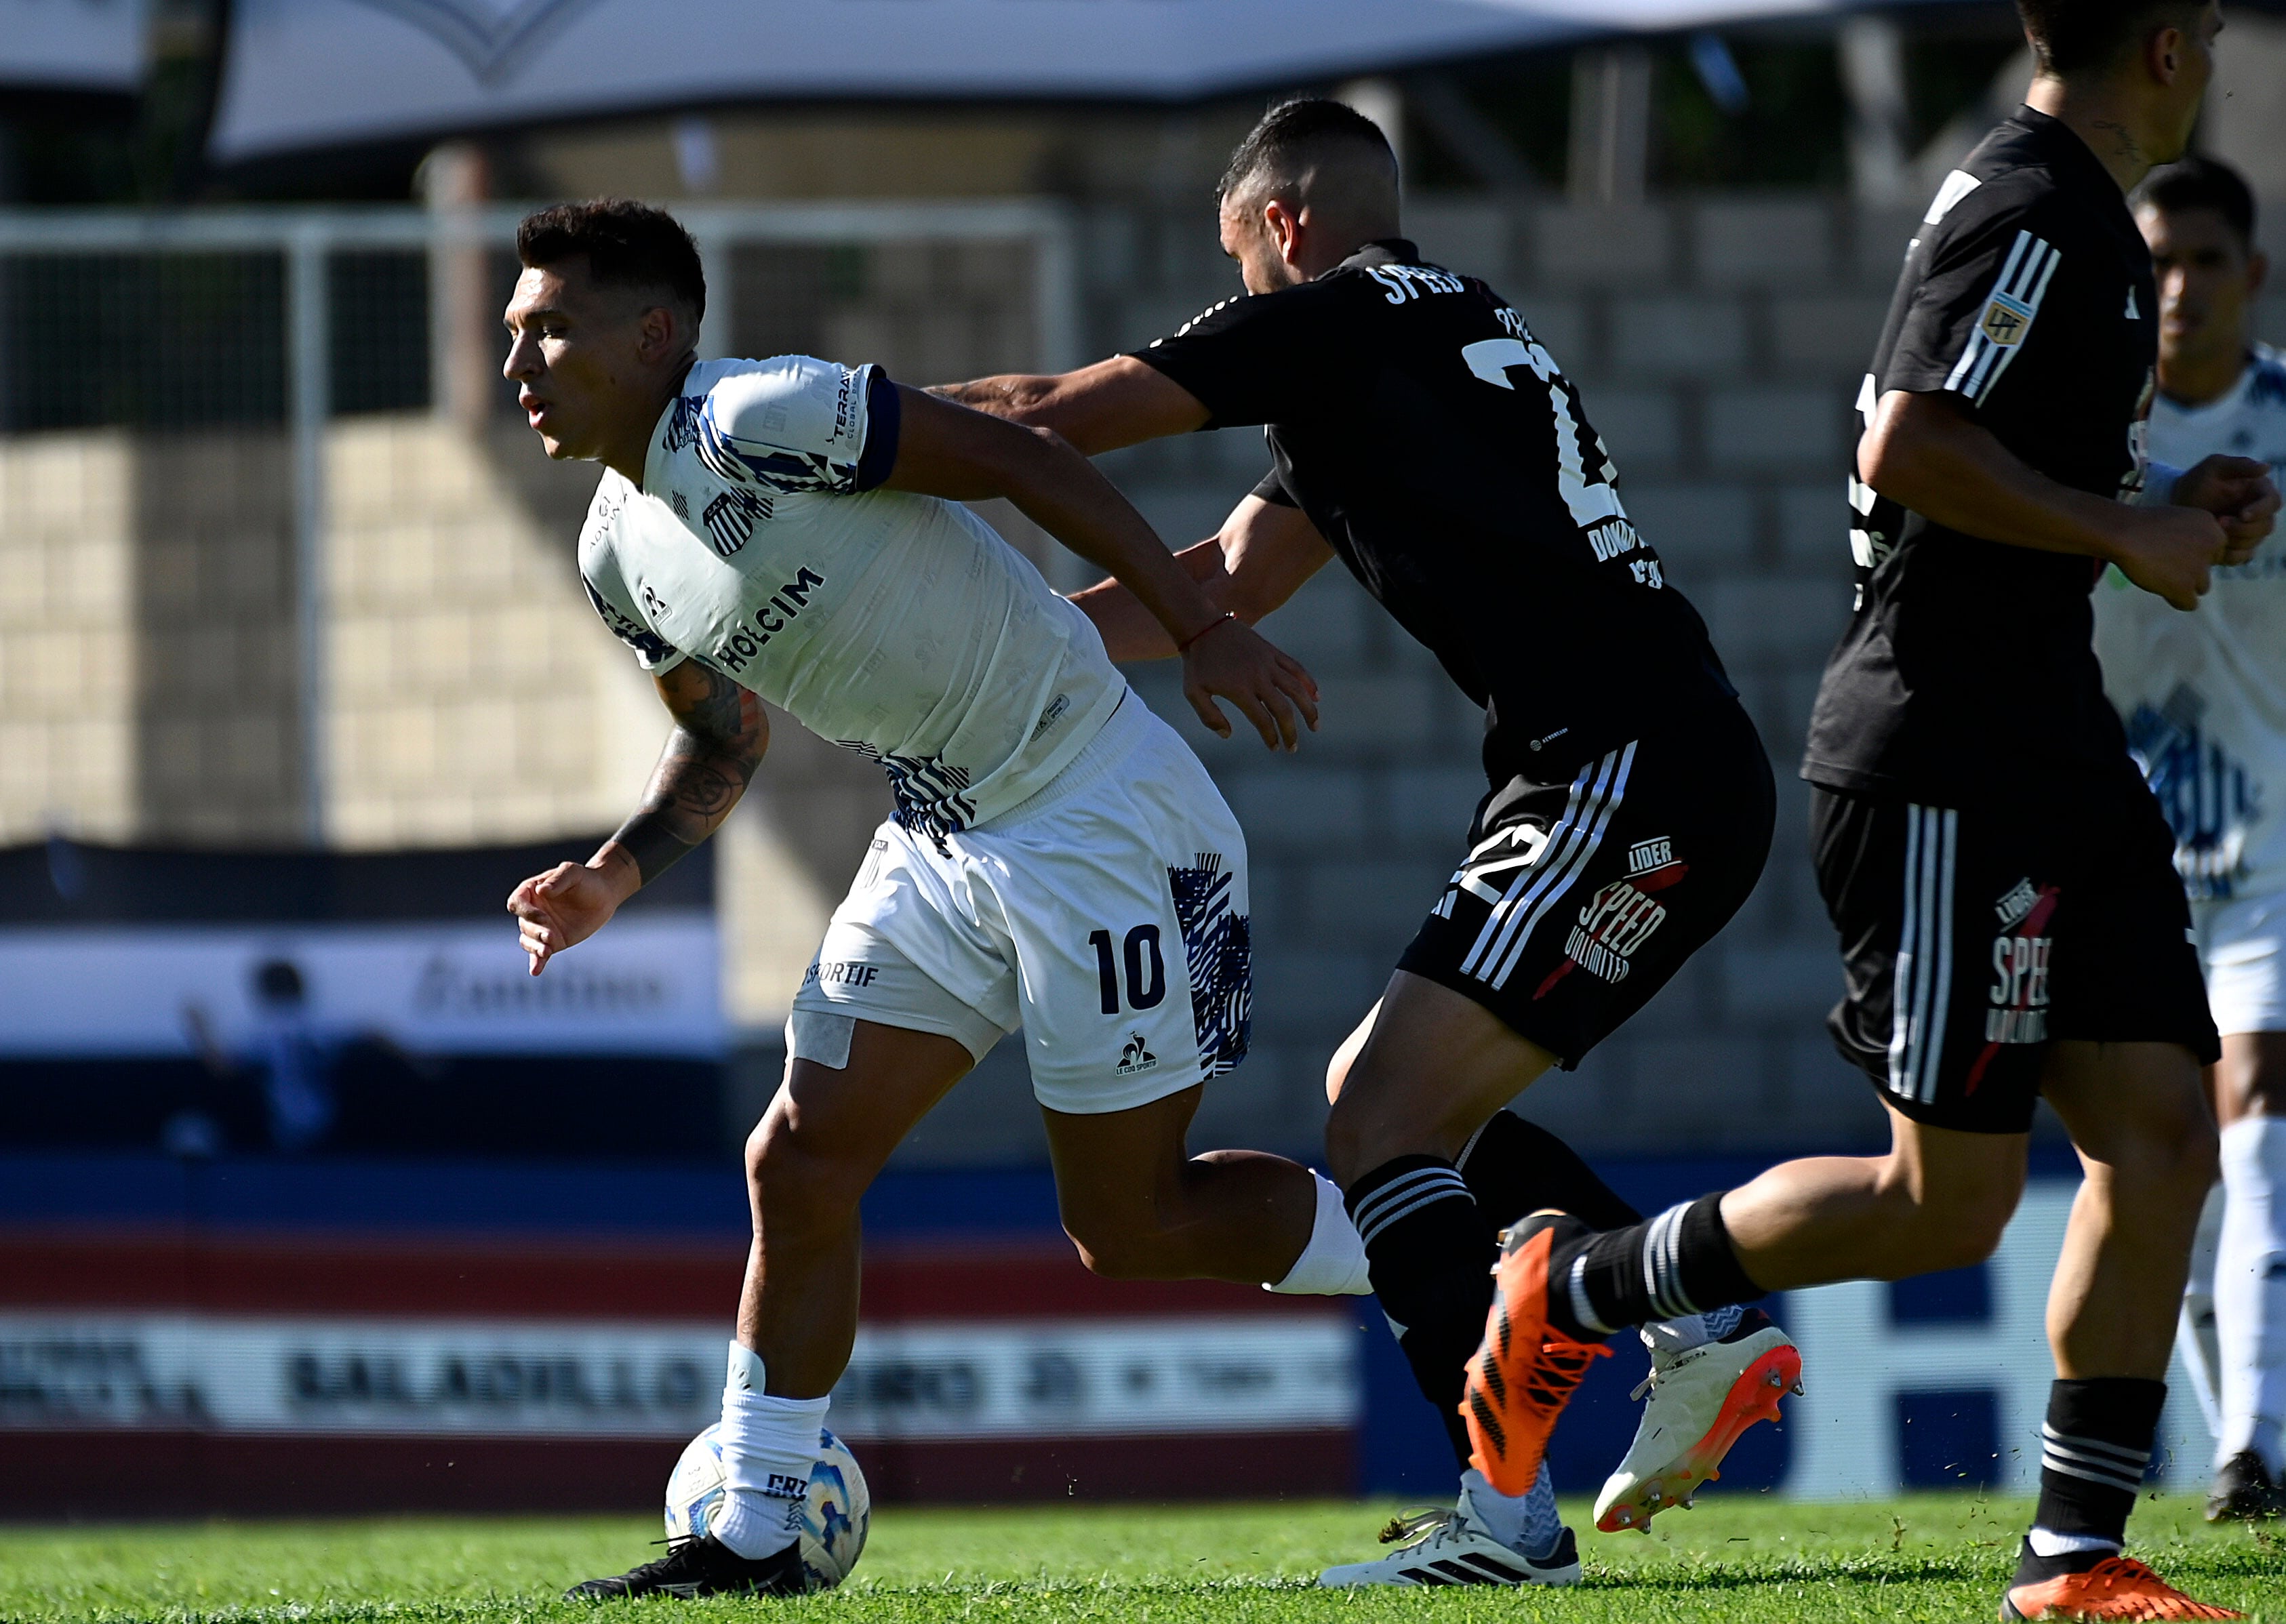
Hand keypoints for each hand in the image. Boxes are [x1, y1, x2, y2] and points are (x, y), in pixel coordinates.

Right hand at [506, 857, 635, 975]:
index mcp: (531, 891)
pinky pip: (539, 954)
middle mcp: (532, 911)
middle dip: (535, 931)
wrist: (604, 895)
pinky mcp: (553, 942)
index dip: (525, 911)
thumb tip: (541, 890)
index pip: (516, 903)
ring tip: (547, 951)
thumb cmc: (586, 879)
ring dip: (535, 948)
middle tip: (550, 935)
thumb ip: (558, 879)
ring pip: (528, 941)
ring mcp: (542, 928)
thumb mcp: (573, 872)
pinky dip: (537, 963)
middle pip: (523, 924)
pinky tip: (535, 971)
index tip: (542, 917)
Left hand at [1179, 617, 1319, 750]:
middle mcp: (1259, 677)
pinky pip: (1296, 668)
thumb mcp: (1194, 692)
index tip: (1274, 748)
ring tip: (1314, 725)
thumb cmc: (1197, 663)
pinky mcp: (1272, 651)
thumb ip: (1209, 716)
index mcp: (1240, 689)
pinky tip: (1315, 696)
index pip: (1262, 719)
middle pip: (1283, 709)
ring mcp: (1268, 662)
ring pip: (1296, 689)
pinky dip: (1308, 682)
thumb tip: (1228, 735)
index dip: (1271, 736)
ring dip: (1309, 709)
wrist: (1203, 627)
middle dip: (1291, 731)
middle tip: (1293, 748)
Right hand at [2109, 503, 2227, 610]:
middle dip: (2192, 570)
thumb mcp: (2180, 519)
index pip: (2216, 551)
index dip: (2195, 554)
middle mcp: (2212, 547)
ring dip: (2184, 585)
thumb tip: (2196, 554)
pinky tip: (2163, 590)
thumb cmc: (2143, 524)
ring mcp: (2199, 568)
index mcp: (2212, 527)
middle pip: (2210, 569)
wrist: (2124, 533)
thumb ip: (2195, 534)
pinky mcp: (2184, 587)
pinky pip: (2190, 604)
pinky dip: (2177, 600)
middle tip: (2168, 565)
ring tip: (2162, 576)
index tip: (2176, 552)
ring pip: (2202, 587)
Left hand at [2176, 453, 2279, 564]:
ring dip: (2235, 540)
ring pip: (2254, 542)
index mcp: (2258, 492)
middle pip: (2266, 526)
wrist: (2175, 502)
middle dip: (2243, 527)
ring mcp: (2248, 531)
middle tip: (2219, 522)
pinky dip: (2231, 555)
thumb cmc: (2197, 481)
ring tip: (2213, 531)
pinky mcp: (2236, 546)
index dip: (2261, 510)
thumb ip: (2239, 464)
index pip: (2273, 502)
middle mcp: (2258, 512)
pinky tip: (2215, 549)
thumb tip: (2266, 468)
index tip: (2242, 514)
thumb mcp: (2214, 467)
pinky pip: (2242, 557)